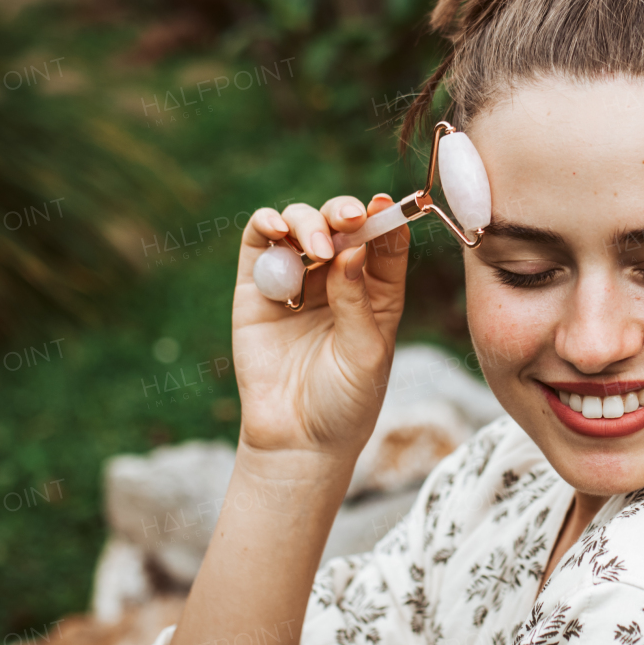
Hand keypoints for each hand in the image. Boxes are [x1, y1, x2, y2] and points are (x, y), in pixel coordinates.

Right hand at [231, 194, 409, 469]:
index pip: (385, 242)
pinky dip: (266, 224)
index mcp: (377, 291)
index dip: (386, 217)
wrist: (299, 439)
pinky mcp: (257, 287)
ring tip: (317, 249)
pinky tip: (276, 229)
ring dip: (309, 222)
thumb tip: (353, 250)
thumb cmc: (346, 400)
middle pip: (341, 225)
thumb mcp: (365, 353)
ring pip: (301, 224)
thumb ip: (358, 301)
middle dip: (345, 213)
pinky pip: (259, 243)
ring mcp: (298, 279)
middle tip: (349, 221)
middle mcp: (338, 278)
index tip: (385, 205)